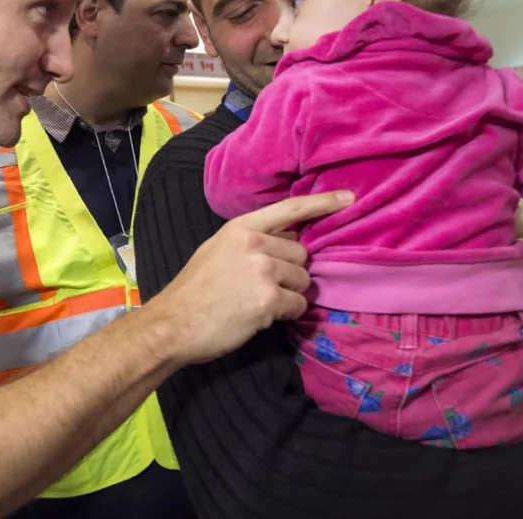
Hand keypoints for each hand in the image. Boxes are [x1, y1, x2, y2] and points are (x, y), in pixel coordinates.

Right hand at [149, 191, 353, 364]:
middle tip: (261, 285)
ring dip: (288, 294)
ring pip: (302, 281)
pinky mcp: (269, 300)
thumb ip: (250, 240)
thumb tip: (286, 239)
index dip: (322, 203)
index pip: (290, 209)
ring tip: (256, 301)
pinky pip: (298, 305)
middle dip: (290, 271)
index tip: (349, 198)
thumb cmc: (194, 290)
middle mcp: (254, 244)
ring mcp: (262, 271)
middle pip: (301, 253)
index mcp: (241, 228)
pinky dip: (286, 314)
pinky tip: (260, 316)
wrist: (173, 323)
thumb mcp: (217, 249)